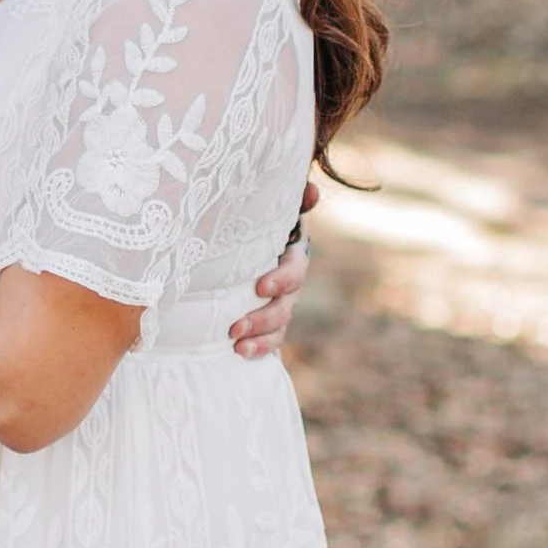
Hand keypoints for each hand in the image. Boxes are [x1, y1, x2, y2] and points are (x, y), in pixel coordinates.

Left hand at [230, 177, 318, 359]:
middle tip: (235, 327)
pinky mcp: (266, 326)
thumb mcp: (271, 213)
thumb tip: (311, 190)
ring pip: (277, 329)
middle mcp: (289, 287)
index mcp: (292, 257)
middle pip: (285, 307)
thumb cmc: (256, 226)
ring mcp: (279, 308)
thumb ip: (291, 202)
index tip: (260, 288)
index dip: (281, 280)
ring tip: (236, 347)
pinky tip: (240, 357)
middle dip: (262, 319)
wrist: (238, 249)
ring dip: (259, 340)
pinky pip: (269, 344)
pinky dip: (259, 351)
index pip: (294, 271)